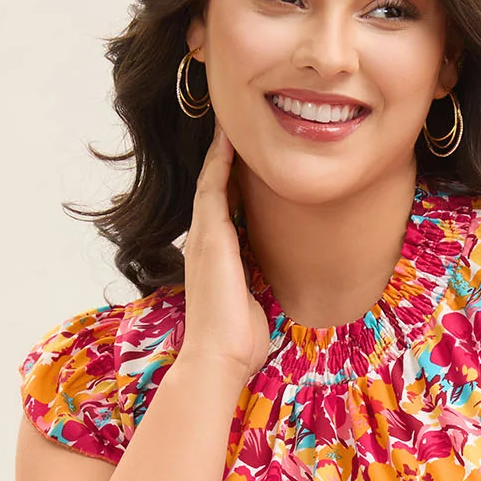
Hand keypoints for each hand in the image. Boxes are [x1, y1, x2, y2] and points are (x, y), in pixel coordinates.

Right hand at [178, 120, 271, 380]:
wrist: (220, 358)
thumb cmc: (239, 342)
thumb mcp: (256, 304)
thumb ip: (261, 285)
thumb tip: (276, 282)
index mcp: (216, 259)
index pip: (223, 210)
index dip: (231, 183)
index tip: (244, 159)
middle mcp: (204, 244)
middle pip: (213, 189)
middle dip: (221, 159)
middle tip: (233, 127)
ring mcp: (203, 239)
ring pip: (211, 182)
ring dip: (219, 152)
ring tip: (229, 122)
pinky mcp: (209, 239)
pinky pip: (212, 190)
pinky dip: (219, 163)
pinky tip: (228, 141)